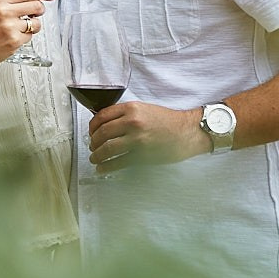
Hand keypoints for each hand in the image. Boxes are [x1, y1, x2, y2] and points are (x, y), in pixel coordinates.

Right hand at [0, 0, 55, 70]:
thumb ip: (9, 1)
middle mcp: (5, 11)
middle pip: (37, 6)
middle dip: (40, 10)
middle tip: (37, 13)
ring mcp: (10, 27)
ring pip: (36, 23)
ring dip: (33, 25)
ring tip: (22, 28)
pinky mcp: (14, 41)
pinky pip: (30, 36)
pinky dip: (25, 37)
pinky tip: (14, 37)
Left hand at [88, 101, 207, 170]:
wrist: (188, 132)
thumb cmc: (169, 121)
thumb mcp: (145, 109)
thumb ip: (126, 115)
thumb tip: (107, 125)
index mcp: (131, 108)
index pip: (102, 116)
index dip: (92, 126)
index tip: (91, 132)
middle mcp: (132, 122)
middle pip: (102, 133)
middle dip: (93, 142)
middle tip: (92, 147)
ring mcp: (137, 140)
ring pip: (107, 148)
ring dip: (97, 155)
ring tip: (95, 159)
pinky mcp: (142, 156)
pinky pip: (118, 162)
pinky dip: (106, 167)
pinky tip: (103, 169)